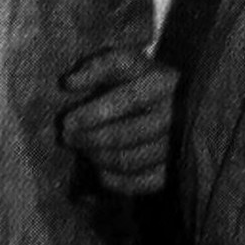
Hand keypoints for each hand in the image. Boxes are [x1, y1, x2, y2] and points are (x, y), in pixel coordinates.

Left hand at [58, 47, 177, 194]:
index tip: (66, 121)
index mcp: (163, 82)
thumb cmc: (141, 77)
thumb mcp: (124, 62)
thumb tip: (69, 83)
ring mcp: (178, 145)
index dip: (94, 113)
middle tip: (67, 138)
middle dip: (92, 138)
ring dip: (100, 157)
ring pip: (133, 159)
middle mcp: (176, 115)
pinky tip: (99, 170)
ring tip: (81, 149)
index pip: (128, 100)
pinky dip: (118, 181)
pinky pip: (143, 183)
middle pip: (129, 133)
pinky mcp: (175, 169)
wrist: (178, 98)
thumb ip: (97, 67)